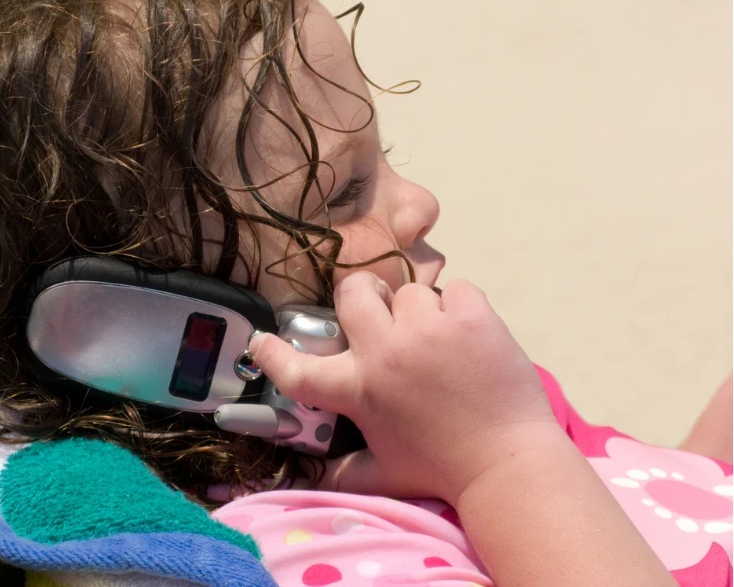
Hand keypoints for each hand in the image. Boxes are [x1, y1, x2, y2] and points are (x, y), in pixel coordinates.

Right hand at [249, 272, 559, 505]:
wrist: (508, 464)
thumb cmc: (441, 471)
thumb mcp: (381, 474)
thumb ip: (339, 473)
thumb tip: (306, 481)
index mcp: (359, 389)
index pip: (298, 369)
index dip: (272, 353)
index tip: (260, 340)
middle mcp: (386, 352)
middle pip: (352, 291)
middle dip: (361, 297)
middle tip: (377, 314)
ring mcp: (429, 330)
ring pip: (408, 290)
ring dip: (418, 311)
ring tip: (436, 340)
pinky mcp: (472, 318)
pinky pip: (455, 288)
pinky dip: (460, 307)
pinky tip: (467, 334)